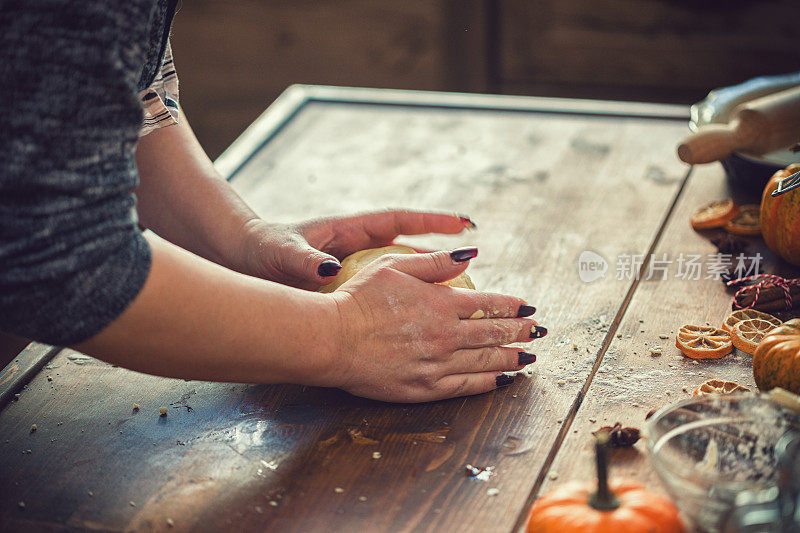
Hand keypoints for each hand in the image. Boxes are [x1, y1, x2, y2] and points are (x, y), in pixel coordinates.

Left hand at [239, 210, 474, 288]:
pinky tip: (418, 317)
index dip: (431, 220)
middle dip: (440, 250)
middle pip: (407, 246)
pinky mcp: (347, 284)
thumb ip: (304, 260)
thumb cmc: (261, 249)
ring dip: (426, 277)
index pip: (398, 220)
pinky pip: (384, 290)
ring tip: (460, 293)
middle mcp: (357, 245)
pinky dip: (402, 298)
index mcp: (348, 230)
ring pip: (399, 271)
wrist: (242, 259)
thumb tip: (326, 270)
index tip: (463, 222)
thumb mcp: (282, 254)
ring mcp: (355, 264)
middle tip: (475, 257)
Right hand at [324, 249, 543, 401]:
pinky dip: (490, 382)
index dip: (512, 305)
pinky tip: (504, 379)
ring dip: (513, 357)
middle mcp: (445, 334)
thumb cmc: (357, 299)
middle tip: (538, 330)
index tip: (528, 306)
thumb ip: (434, 262)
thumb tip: (470, 255)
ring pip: (486, 360)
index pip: (488, 303)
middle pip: (494, 332)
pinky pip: (467, 386)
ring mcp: (437, 364)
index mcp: (440, 303)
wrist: (331, 339)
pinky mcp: (425, 387)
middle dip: (521, 330)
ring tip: (529, 355)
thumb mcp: (393, 266)